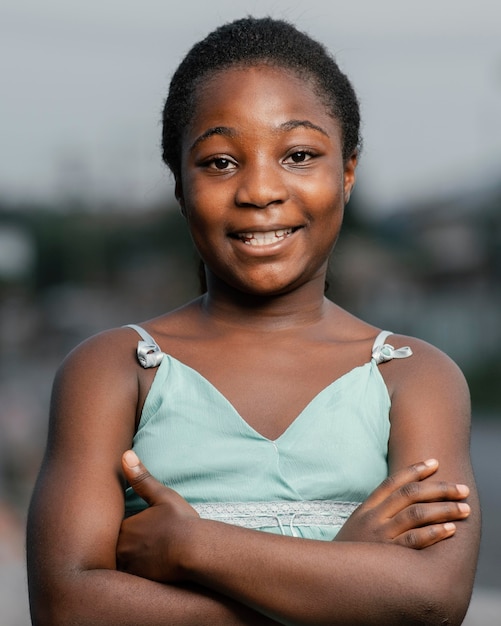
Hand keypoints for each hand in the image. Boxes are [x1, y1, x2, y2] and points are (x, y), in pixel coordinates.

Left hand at [117, 450, 198, 581]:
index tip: (136, 526)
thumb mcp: (162, 496)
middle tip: (141, 543)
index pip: (115, 529)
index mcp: (125, 528)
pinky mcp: (140, 583)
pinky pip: (131, 580)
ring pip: (122, 564)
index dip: (124, 528)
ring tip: (145, 557)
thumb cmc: (181, 522)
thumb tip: (125, 455)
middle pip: (115, 548)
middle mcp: (122, 550)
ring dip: (128, 560)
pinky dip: (137, 574)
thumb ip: (141, 478)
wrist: (197, 551)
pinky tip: (151, 570)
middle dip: (123, 545)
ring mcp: (130, 569)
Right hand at [335, 459, 469, 548]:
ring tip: (464, 508)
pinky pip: (414, 541)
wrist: (329, 577)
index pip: (393, 482)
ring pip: (416, 514)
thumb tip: (403, 501)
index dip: (414, 471)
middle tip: (462, 489)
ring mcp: (380, 536)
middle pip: (410, 494)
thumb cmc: (350, 553)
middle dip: (439, 489)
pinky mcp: (388, 556)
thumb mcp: (357, 526)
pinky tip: (451, 529)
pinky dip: (434, 533)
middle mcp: (374, 518)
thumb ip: (377, 512)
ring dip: (443, 509)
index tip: (434, 463)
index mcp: (367, 509)